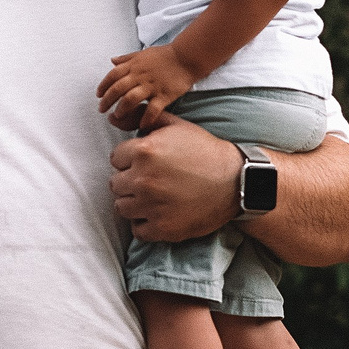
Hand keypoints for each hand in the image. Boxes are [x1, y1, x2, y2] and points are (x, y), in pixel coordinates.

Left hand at [97, 44, 196, 130]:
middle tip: (102, 109)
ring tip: (118, 116)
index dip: (103, 86)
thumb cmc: (165, 55)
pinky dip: (146, 118)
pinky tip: (142, 125)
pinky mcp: (164, 95)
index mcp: (134, 65)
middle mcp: (140, 75)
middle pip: (118, 89)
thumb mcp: (143, 53)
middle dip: (107, 100)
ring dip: (122, 109)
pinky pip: (153, 109)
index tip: (98, 95)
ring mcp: (152, 86)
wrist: (187, 57)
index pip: (112, 75)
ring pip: (131, 98)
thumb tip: (112, 60)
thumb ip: (126, 58)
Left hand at [109, 111, 241, 242]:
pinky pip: (137, 230)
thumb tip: (112, 118)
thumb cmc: (205, 151)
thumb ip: (142, 118)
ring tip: (155, 197)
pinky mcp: (162, 228)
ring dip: (135, 202)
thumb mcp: (176, 125)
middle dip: (130, 181)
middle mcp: (143, 179)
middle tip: (152, 180)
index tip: (147, 163)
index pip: (115, 159)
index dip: (131, 159)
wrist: (235, 180)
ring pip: (122, 207)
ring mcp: (152, 206)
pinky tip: (159, 213)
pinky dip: (145, 224)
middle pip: (116, 184)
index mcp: (144, 151)